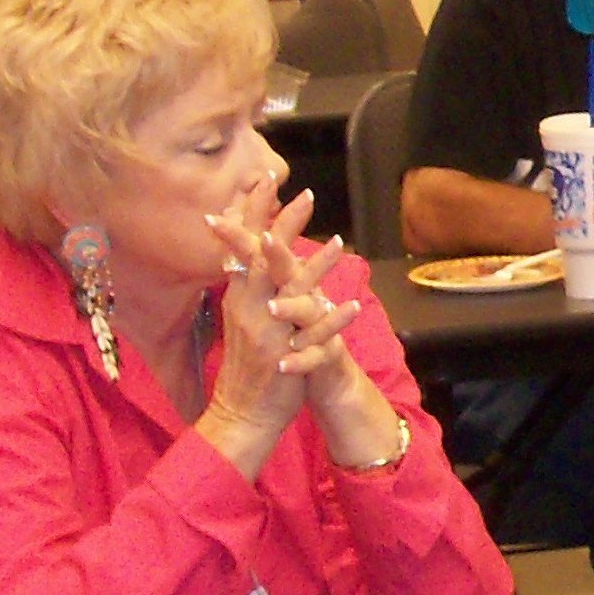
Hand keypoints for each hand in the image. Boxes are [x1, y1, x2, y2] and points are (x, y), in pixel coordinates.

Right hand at [197, 183, 349, 474]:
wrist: (241, 414)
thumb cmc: (248, 365)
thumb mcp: (242, 318)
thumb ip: (248, 287)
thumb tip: (248, 255)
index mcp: (240, 298)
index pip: (246, 246)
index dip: (255, 213)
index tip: (264, 180)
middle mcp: (252, 310)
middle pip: (267, 260)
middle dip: (284, 225)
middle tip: (304, 193)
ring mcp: (270, 334)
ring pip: (294, 293)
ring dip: (317, 266)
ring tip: (339, 241)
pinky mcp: (289, 357)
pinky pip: (314, 334)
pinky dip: (333, 318)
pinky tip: (353, 303)